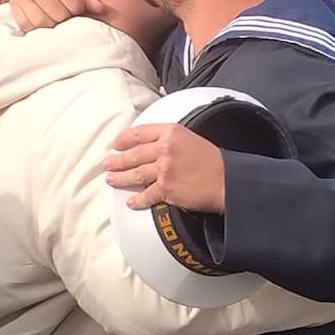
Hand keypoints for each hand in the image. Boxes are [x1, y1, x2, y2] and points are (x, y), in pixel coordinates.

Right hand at [8, 0, 104, 31]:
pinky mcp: (14, 5)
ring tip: (56, 18)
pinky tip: (43, 21)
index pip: (75, 5)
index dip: (80, 9)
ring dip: (52, 25)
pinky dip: (36, 28)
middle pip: (59, 16)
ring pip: (43, 23)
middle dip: (67, 18)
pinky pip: (26, 25)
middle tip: (67, 13)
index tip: (78, 7)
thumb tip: (101, 9)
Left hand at [104, 123, 225, 211]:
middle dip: (116, 160)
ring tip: (111, 179)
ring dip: (120, 178)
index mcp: (171, 132)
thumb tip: (153, 146)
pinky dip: (137, 200)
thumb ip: (170, 139)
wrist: (228, 180)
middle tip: (107, 164)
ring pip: (135, 174)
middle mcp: (165, 149)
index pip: (139, 133)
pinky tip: (131, 202)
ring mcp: (164, 169)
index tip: (114, 144)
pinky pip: (146, 195)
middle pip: (133, 154)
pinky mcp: (166, 189)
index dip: (123, 139)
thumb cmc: (214, 160)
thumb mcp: (191, 138)